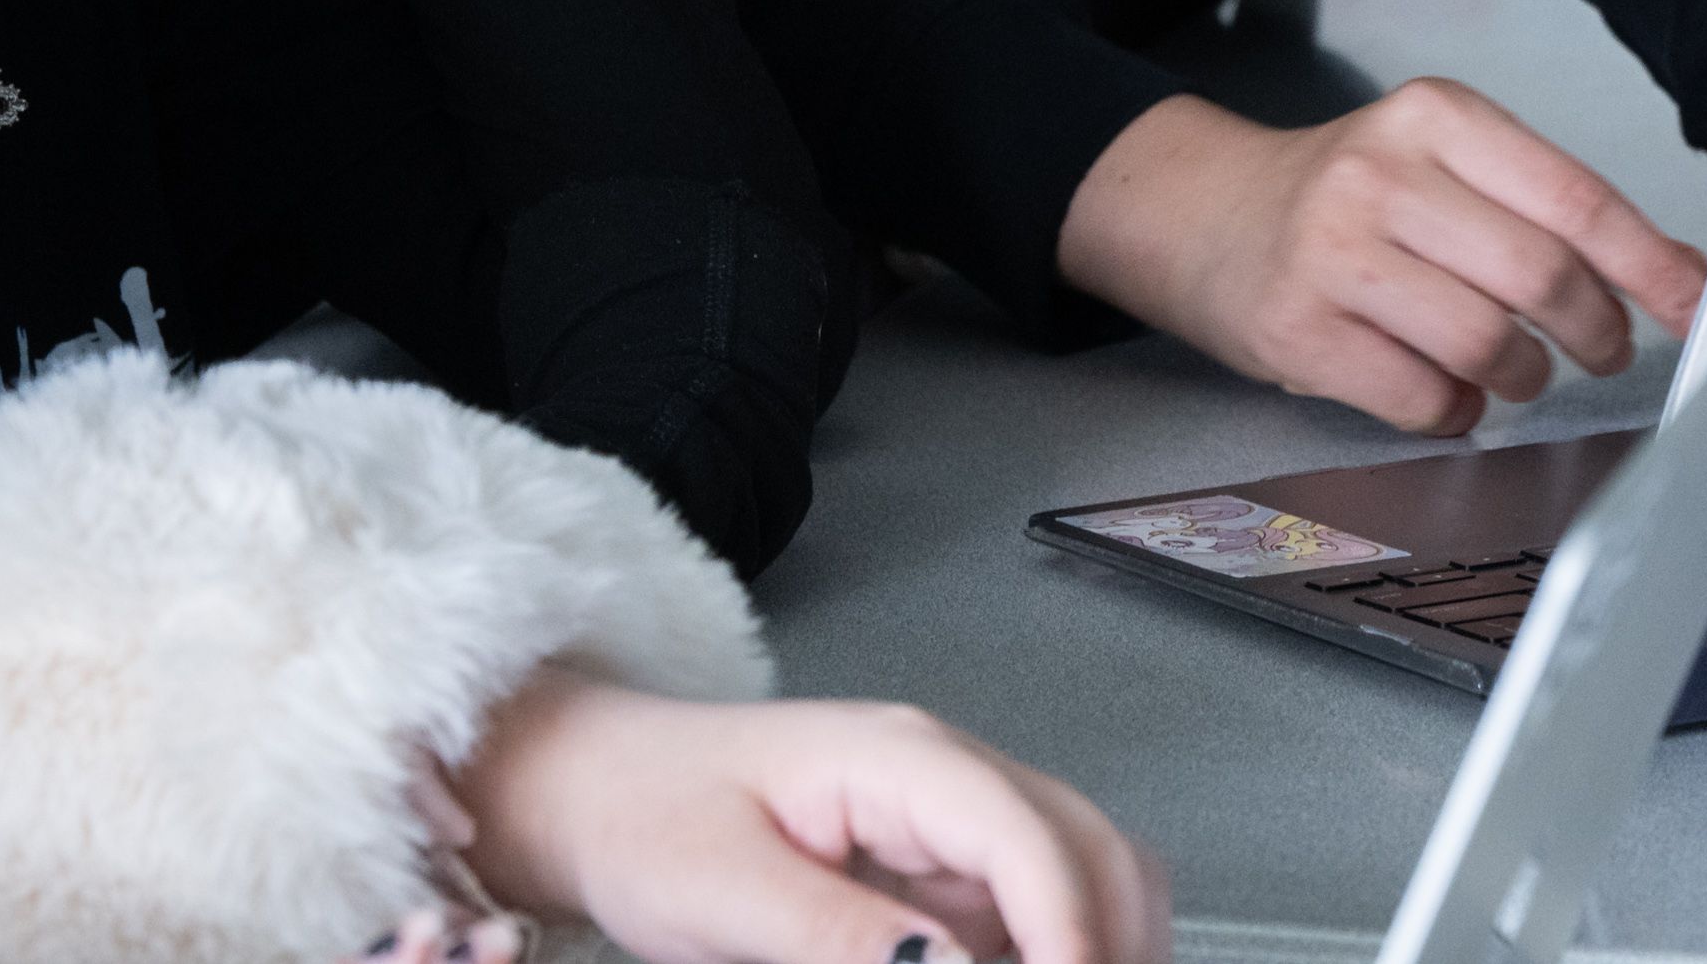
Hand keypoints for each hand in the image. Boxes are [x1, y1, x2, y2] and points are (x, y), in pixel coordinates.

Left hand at [457, 675, 1164, 963]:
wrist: (597, 788)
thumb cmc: (645, 819)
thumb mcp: (724, 895)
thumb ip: (840, 940)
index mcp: (905, 760)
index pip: (1033, 840)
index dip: (1072, 933)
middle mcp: (950, 775)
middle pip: (1091, 848)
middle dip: (1109, 941)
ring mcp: (951, 816)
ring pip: (1082, 872)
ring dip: (1092, 941)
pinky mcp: (938, 863)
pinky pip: (1029, 906)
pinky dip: (1048, 948)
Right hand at [1054, 82, 1706, 434]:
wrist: (1199, 213)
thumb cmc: (1341, 196)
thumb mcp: (1435, 160)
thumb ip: (1536, 204)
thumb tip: (1670, 272)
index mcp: (1435, 117)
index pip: (1574, 196)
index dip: (1649, 262)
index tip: (1696, 303)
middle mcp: (1382, 174)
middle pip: (1540, 275)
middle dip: (1594, 331)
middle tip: (1601, 351)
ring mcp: (1333, 255)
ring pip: (1486, 344)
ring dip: (1523, 377)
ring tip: (1514, 371)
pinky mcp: (1298, 332)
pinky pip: (1422, 396)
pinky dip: (1456, 411)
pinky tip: (1446, 392)